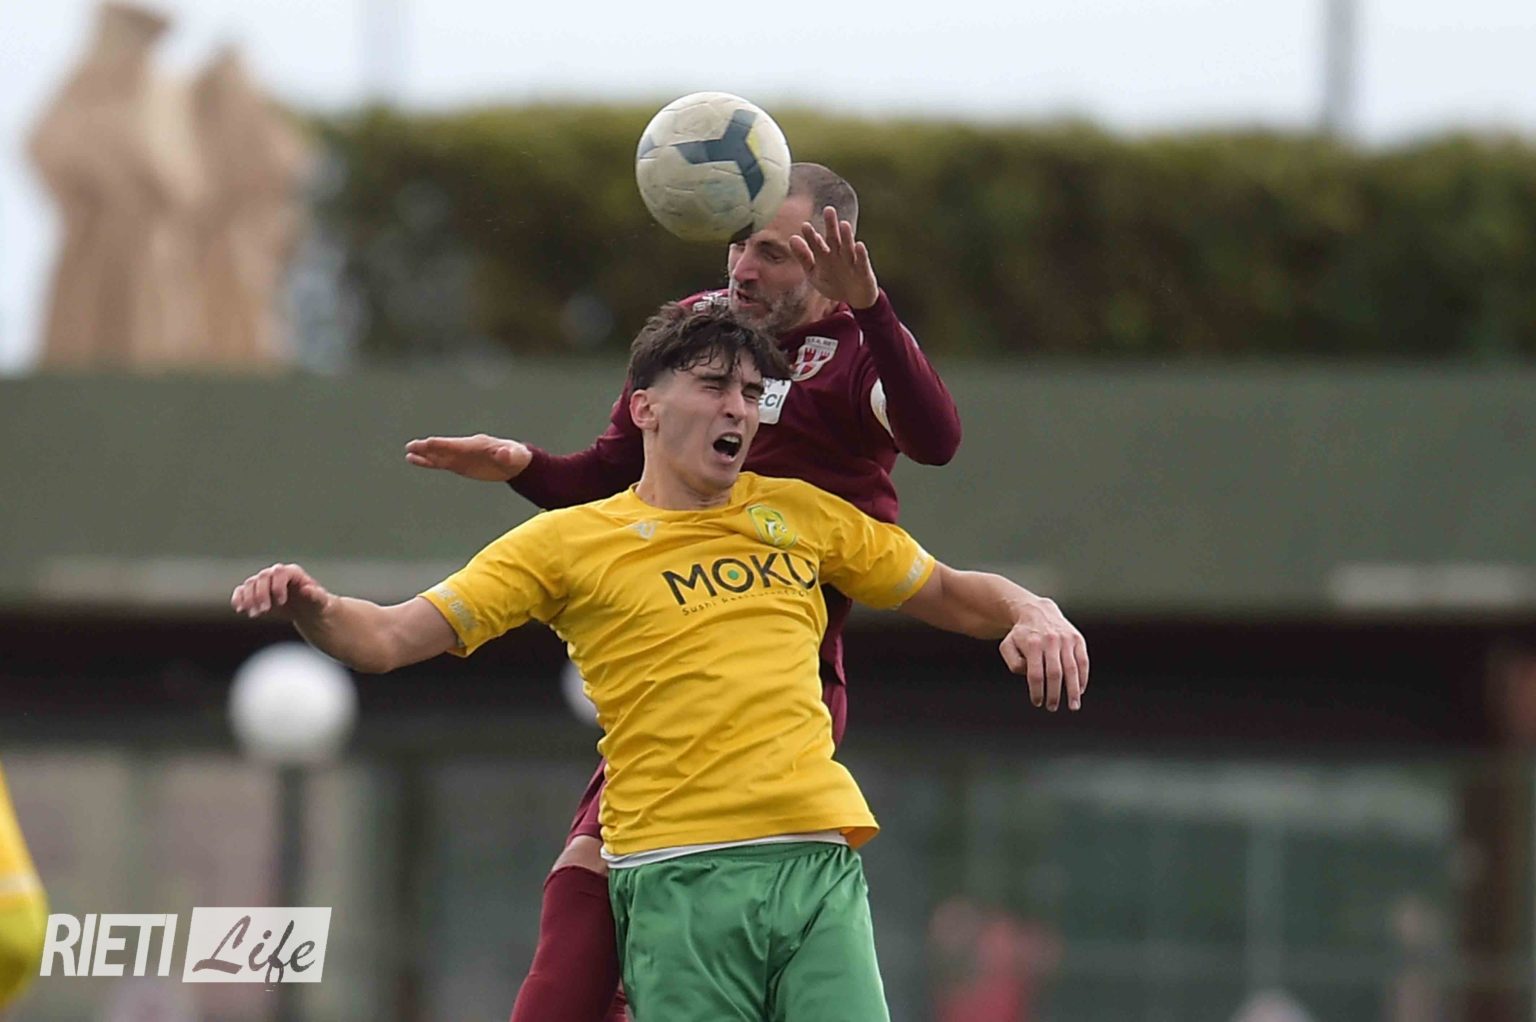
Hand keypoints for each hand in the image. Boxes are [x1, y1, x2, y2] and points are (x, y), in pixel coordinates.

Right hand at [231, 563, 332, 621]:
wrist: (308, 611)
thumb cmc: (317, 606)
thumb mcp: (321, 603)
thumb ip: (316, 596)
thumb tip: (307, 589)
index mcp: (293, 573)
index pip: (280, 572)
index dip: (278, 586)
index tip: (281, 602)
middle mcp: (277, 574)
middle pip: (263, 577)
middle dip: (261, 594)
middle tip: (264, 611)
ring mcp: (265, 582)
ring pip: (250, 583)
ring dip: (248, 598)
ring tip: (254, 614)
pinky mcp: (257, 592)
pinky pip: (242, 590)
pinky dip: (238, 598)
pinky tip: (239, 609)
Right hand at [404, 434, 531, 481]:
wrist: (514, 462)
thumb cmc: (515, 457)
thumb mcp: (514, 456)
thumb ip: (507, 455)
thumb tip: (503, 453)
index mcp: (476, 444)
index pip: (457, 444)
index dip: (443, 444)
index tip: (429, 443)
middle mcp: (464, 448)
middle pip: (443, 447)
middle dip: (429, 447)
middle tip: (412, 445)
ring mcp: (460, 456)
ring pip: (438, 455)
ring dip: (424, 454)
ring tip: (408, 453)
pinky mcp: (458, 465)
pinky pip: (440, 463)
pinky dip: (428, 462)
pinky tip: (415, 460)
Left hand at [790, 205, 879, 310]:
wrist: (854, 298)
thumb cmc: (833, 283)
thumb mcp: (814, 273)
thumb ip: (803, 257)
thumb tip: (792, 238)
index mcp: (824, 255)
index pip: (816, 243)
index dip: (811, 236)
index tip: (805, 226)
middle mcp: (838, 255)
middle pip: (834, 239)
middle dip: (831, 226)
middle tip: (828, 210)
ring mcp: (851, 262)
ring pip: (848, 248)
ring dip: (846, 237)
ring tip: (843, 224)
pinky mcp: (863, 271)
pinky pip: (861, 262)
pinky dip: (860, 254)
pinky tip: (859, 245)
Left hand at [999, 598, 1088, 711]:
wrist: (1037, 612)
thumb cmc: (1022, 635)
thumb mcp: (1008, 646)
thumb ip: (1014, 663)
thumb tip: (1029, 676)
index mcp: (1032, 644)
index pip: (1035, 674)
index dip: (1037, 691)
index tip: (1037, 702)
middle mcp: (1051, 641)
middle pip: (1054, 674)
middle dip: (1054, 694)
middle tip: (1052, 707)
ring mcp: (1066, 639)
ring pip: (1072, 669)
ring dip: (1073, 691)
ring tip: (1073, 706)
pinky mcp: (1077, 639)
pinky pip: (1083, 661)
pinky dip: (1083, 677)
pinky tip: (1080, 690)